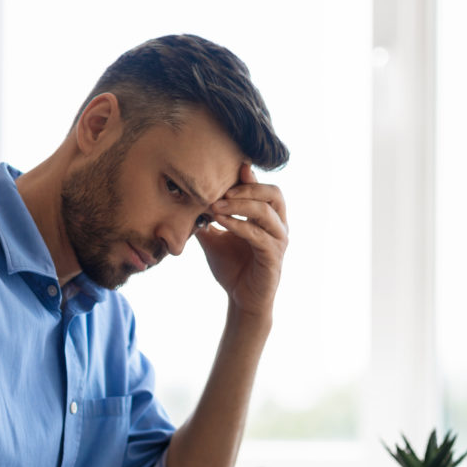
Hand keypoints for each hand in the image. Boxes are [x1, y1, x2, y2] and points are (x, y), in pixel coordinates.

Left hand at [196, 164, 287, 318]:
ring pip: (266, 212)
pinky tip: (220, 221)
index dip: (249, 176)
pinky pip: (258, 235)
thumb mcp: (215, 238)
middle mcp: (278, 226)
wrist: (240, 299)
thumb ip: (208, 219)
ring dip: (240, 204)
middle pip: (274, 193)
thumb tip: (188, 200)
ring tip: (215, 205)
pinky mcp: (274, 257)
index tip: (230, 167)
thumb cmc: (232, 267)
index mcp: (268, 217)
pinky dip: (239, 225)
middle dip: (247, 187)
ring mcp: (278, 241)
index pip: (264, 189)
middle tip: (221, 189)